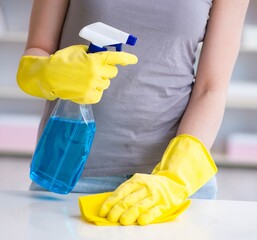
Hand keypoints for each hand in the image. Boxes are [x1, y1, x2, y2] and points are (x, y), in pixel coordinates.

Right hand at [17, 45, 137, 103]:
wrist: (49, 75)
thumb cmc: (62, 61)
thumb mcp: (79, 51)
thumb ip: (93, 53)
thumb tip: (104, 56)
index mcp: (94, 61)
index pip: (116, 58)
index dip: (127, 58)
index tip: (134, 59)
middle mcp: (96, 74)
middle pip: (113, 73)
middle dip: (108, 70)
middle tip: (97, 69)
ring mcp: (92, 87)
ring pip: (106, 84)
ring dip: (100, 80)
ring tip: (87, 79)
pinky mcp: (89, 97)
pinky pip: (100, 94)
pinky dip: (95, 90)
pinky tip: (85, 87)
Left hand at [99, 173, 189, 225]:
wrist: (173, 182)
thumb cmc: (151, 185)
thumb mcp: (139, 182)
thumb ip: (128, 191)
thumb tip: (111, 206)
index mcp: (136, 181)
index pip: (120, 192)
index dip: (110, 203)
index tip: (103, 212)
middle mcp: (145, 187)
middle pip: (128, 200)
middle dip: (116, 211)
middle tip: (111, 219)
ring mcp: (155, 196)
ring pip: (139, 206)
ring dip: (128, 215)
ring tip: (121, 222)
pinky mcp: (164, 205)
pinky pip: (153, 212)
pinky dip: (146, 217)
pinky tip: (139, 222)